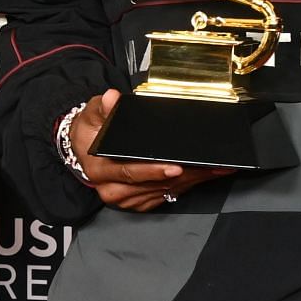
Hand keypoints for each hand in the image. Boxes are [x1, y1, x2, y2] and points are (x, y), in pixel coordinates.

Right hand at [71, 89, 233, 211]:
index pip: (129, 172)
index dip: (153, 171)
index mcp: (99, 170)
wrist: (85, 149)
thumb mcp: (92, 114)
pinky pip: (166, 196)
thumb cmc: (91, 132)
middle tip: (211, 166)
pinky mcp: (139, 202)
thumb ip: (103, 107)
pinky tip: (203, 175)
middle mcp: (112, 189)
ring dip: (192, 181)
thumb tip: (113, 98)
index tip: (175, 167)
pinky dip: (186, 186)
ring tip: (215, 168)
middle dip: (185, 175)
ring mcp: (127, 199)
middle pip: (153, 185)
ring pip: (164, 192)